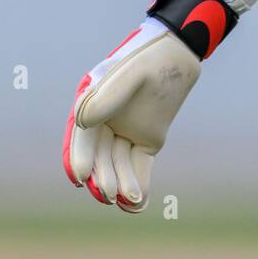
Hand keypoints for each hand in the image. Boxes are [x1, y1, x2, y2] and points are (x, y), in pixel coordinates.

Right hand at [62, 17, 200, 212]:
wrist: (178, 53)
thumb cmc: (151, 58)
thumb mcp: (131, 73)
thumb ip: (108, 95)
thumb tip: (82, 121)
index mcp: (92, 105)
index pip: (81, 138)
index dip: (79, 158)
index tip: (81, 177)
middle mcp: (105, 122)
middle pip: (99, 157)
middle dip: (102, 177)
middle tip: (108, 194)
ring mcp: (126, 133)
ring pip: (118, 165)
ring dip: (120, 184)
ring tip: (126, 199)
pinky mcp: (147, 141)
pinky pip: (139, 166)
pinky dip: (139, 185)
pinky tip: (137, 205)